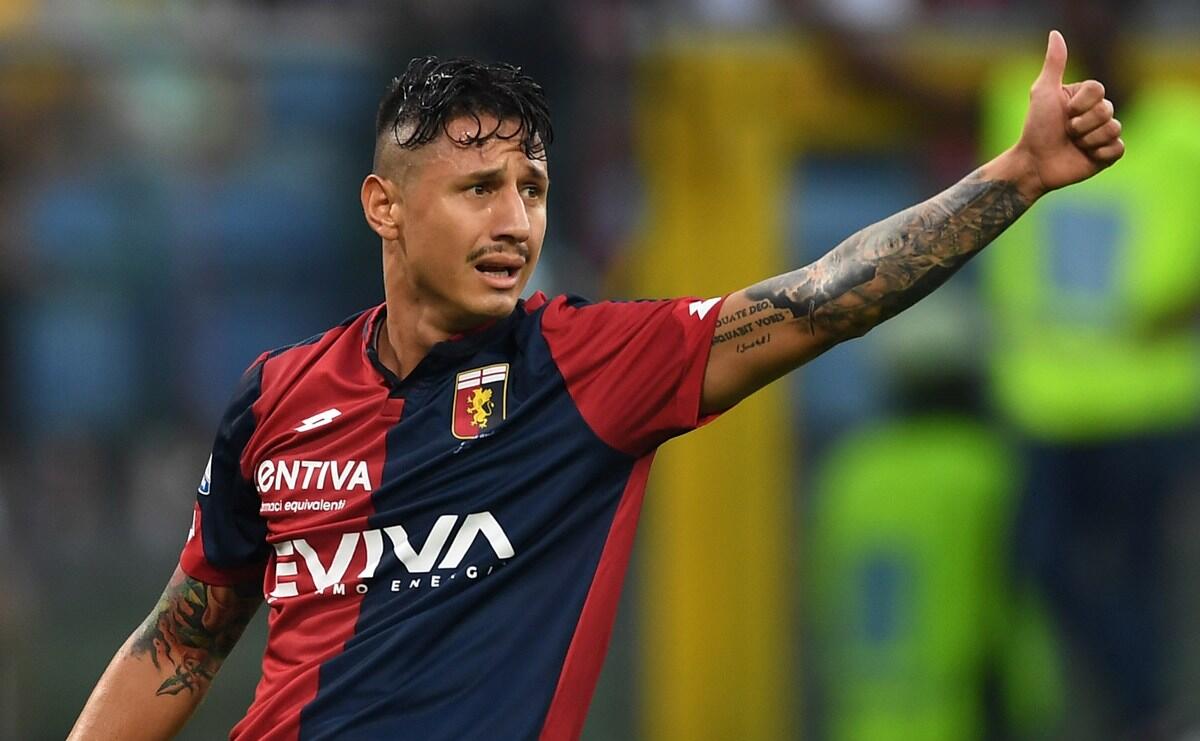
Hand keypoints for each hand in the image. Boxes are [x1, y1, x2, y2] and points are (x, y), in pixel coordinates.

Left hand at [1016, 30, 1124, 195]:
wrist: (1035, 162)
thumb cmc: (1036, 127)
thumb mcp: (1043, 92)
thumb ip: (1054, 64)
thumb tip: (1055, 34)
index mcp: (1085, 97)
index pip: (1099, 90)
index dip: (1080, 104)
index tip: (1064, 112)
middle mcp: (1098, 112)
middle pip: (1107, 109)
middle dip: (1081, 124)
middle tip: (1066, 131)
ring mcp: (1104, 134)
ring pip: (1113, 128)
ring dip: (1087, 139)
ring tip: (1073, 144)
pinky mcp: (1108, 155)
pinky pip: (1118, 147)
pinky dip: (1100, 152)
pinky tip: (1086, 156)